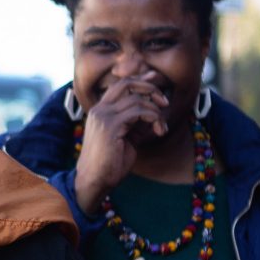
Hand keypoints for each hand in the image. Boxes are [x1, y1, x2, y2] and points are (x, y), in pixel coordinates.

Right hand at [72, 76, 169, 215]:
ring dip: (155, 110)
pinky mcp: (111, 126)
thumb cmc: (110, 164)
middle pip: (126, 84)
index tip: (155, 79)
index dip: (140, 80)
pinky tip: (159, 130)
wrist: (94, 181)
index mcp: (100, 111)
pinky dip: (154, 118)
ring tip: (161, 127)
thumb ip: (135, 122)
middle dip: (149, 88)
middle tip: (164, 102)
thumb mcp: (126, 138)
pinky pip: (139, 112)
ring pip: (136, 99)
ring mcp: (103, 116)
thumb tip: (153, 111)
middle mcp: (100, 109)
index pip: (120, 85)